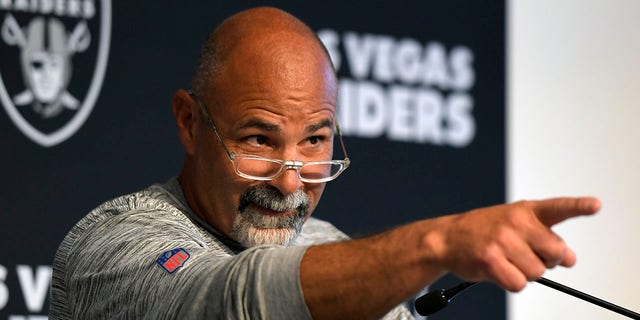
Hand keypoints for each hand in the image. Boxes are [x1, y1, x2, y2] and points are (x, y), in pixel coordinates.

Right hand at [428, 197, 600, 290]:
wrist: (446, 237)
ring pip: (537, 272)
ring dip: (525, 273)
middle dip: (547, 261)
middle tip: (527, 256)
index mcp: (525, 211)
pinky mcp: (490, 259)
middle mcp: (515, 222)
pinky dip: (511, 282)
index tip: (595, 205)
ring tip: (506, 260)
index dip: (578, 206)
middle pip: (556, 252)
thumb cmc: (483, 231)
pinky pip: (519, 284)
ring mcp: (502, 240)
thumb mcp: (515, 225)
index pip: (558, 207)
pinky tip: (498, 270)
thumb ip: (545, 238)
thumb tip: (570, 259)